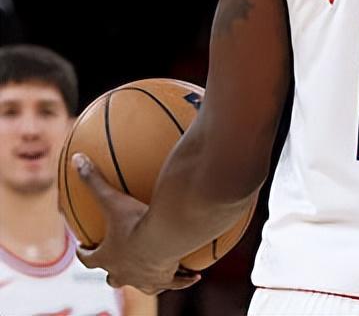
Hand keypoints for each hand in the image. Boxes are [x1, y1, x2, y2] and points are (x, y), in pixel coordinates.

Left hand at [73, 153, 200, 294]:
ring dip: (146, 280)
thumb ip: (94, 180)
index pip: (89, 259)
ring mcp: (145, 279)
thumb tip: (77, 159)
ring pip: (143, 285)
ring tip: (155, 272)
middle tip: (117, 264)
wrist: (164, 239)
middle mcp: (124, 272)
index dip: (85, 254)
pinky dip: (183, 279)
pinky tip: (194, 276)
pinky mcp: (166, 278)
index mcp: (108, 256)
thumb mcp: (113, 199)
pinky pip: (176, 281)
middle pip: (113, 279)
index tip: (84, 248)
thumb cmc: (136, 222)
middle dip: (113, 273)